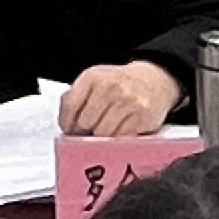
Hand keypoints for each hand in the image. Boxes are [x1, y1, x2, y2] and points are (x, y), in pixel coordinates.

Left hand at [58, 59, 185, 137]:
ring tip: (103, 135)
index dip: (67, 123)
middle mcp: (109, 87)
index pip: (70, 105)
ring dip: (100, 139)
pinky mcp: (142, 117)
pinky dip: (117, 141)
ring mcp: (127, 101)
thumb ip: (77, 98)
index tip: (69, 131)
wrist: (152, 80)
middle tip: (88, 135)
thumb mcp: (95, 81)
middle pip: (85, 122)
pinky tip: (117, 136)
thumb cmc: (119, 84)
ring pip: (103, 133)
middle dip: (84, 132)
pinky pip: (121, 138)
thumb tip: (65, 124)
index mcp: (92, 77)